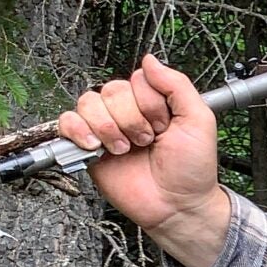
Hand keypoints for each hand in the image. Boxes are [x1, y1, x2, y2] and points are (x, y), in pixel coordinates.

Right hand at [60, 55, 231, 266]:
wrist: (177, 206)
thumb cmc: (191, 169)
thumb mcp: (199, 120)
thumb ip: (177, 85)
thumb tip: (150, 60)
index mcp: (153, 102)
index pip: (137, 79)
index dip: (151, 103)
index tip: (164, 126)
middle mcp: (128, 112)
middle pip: (112, 90)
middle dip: (133, 119)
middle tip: (147, 141)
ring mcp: (106, 128)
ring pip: (89, 103)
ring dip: (110, 128)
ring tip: (126, 148)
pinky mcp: (87, 147)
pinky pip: (67, 122)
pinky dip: (78, 131)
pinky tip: (96, 146)